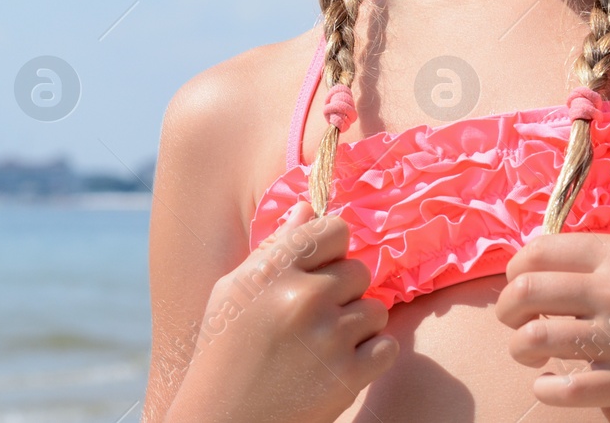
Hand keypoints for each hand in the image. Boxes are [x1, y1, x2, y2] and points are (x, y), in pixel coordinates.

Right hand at [168, 200, 398, 422]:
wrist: (223, 422)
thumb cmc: (222, 353)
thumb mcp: (235, 291)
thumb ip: (276, 247)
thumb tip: (309, 208)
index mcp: (273, 270)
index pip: (335, 230)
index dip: (333, 249)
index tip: (322, 268)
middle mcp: (304, 296)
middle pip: (359, 270)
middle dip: (344, 291)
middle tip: (315, 317)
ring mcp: (329, 337)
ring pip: (375, 309)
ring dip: (357, 326)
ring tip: (324, 344)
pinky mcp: (348, 376)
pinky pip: (387, 346)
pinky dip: (370, 356)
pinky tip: (338, 364)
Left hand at [495, 230, 609, 422]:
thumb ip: (605, 265)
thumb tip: (542, 270)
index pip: (540, 251)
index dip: (516, 269)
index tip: (516, 283)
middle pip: (526, 291)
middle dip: (507, 308)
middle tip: (511, 319)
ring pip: (536, 338)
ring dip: (521, 347)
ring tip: (528, 351)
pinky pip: (566, 388)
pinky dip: (546, 387)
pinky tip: (550, 384)